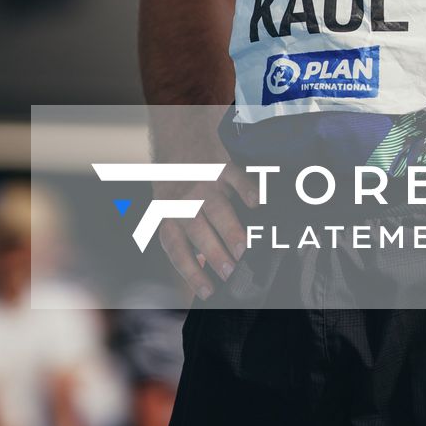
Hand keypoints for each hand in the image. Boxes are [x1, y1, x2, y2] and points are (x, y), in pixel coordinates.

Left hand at [158, 160, 260, 300]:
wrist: (177, 133)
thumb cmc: (177, 184)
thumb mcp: (170, 210)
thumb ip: (188, 238)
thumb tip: (209, 274)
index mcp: (167, 216)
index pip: (177, 249)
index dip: (192, 272)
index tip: (209, 291)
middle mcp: (183, 200)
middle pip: (197, 230)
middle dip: (213, 252)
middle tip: (230, 272)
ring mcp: (202, 181)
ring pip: (217, 208)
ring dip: (230, 229)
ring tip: (244, 250)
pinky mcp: (221, 164)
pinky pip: (235, 177)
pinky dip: (247, 189)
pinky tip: (257, 204)